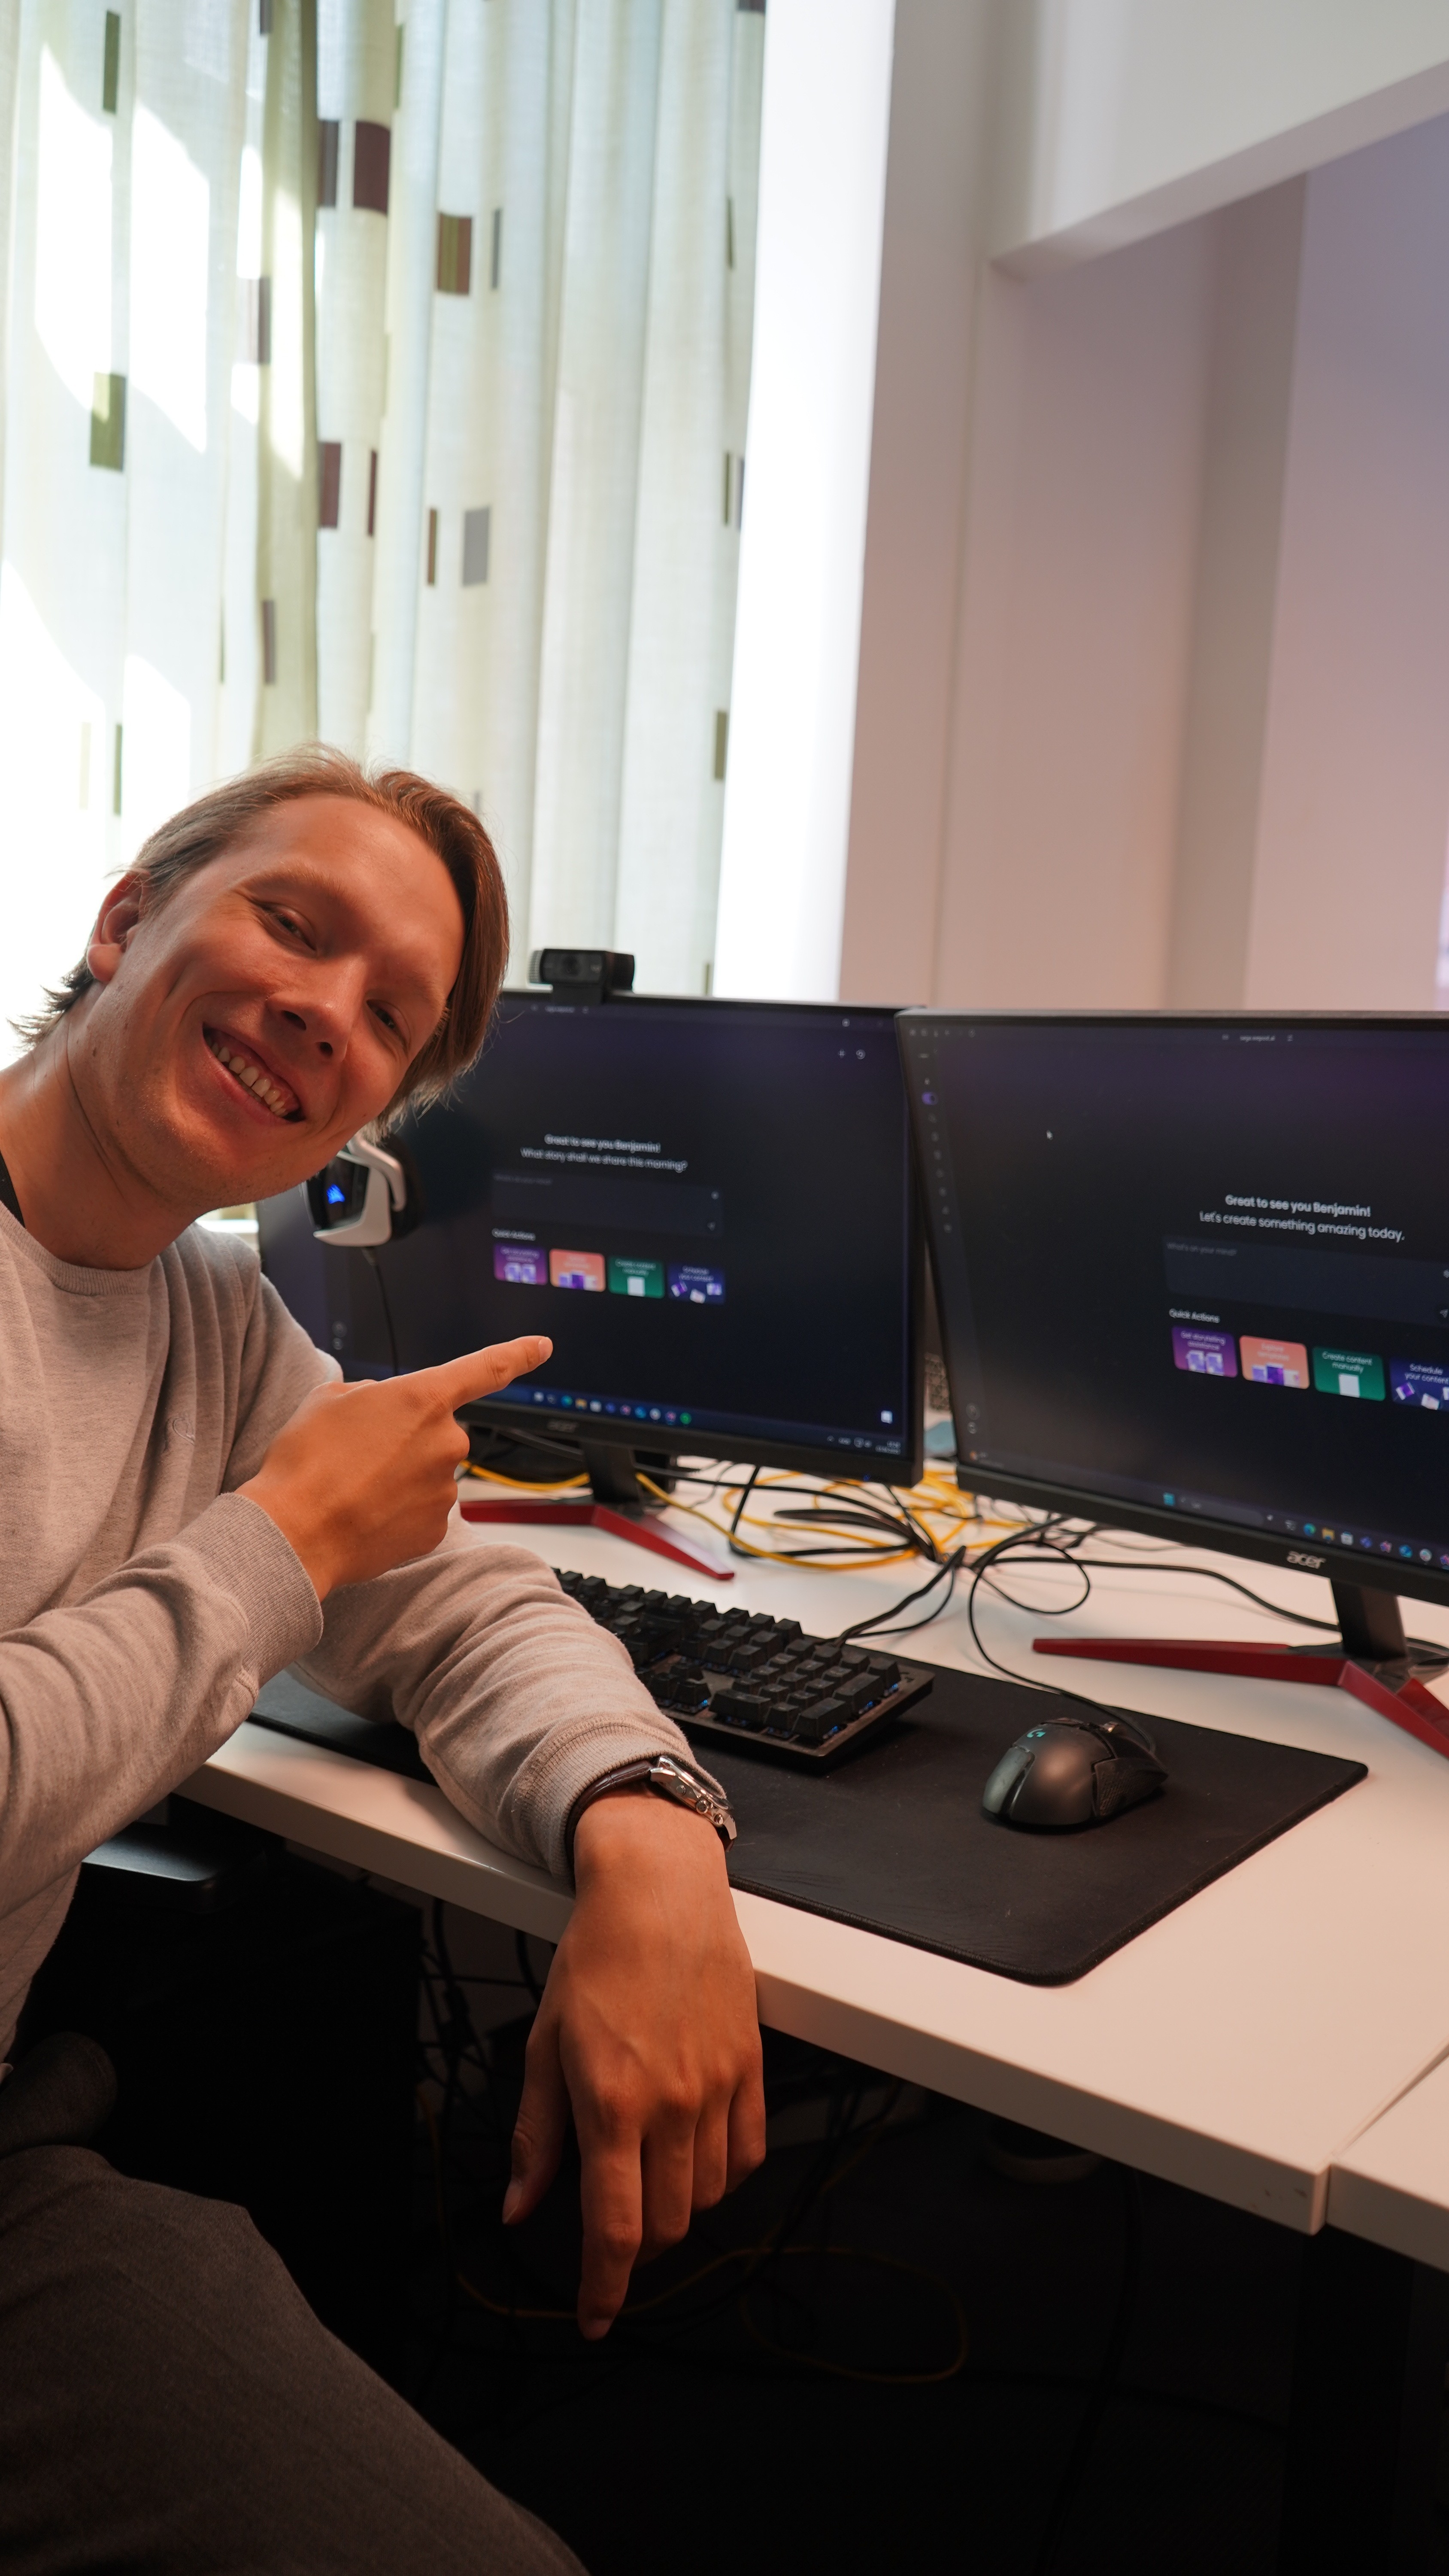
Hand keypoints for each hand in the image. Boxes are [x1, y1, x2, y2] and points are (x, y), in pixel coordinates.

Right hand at [240, 1336, 550, 1596]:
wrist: (294, 1533)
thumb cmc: (306, 1462)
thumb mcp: (329, 1400)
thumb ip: (372, 1394)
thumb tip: (383, 1406)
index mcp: (424, 1399)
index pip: (485, 1368)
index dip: (517, 1354)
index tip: (542, 1346)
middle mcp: (447, 1442)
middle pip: (437, 1432)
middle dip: (407, 1440)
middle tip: (360, 1455)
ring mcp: (446, 1489)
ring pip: (428, 1473)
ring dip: (400, 1477)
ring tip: (354, 1487)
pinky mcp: (436, 1530)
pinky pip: (423, 1510)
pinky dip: (398, 1511)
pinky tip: (365, 1514)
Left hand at [504, 1789, 765, 2337]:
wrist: (660, 1893)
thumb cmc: (597, 1959)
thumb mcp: (546, 2045)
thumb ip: (537, 2135)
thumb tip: (521, 2206)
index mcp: (612, 2104)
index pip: (615, 2230)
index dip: (604, 2289)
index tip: (594, 2318)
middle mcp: (672, 2104)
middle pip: (664, 2224)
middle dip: (634, 2250)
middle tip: (612, 2237)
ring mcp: (719, 2087)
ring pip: (709, 2196)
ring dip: (677, 2212)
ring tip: (649, 2185)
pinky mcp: (752, 2068)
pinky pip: (748, 2154)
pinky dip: (723, 2176)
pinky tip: (697, 2160)